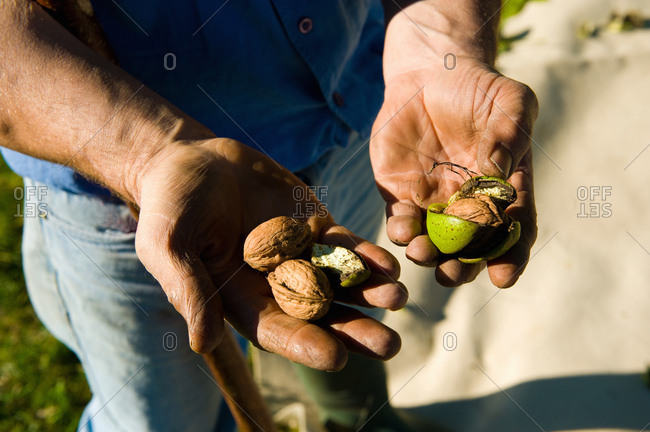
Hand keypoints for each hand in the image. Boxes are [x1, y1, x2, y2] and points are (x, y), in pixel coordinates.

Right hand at [132, 138, 405, 369]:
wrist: (191, 160)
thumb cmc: (170, 206)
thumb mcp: (167, 246)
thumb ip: (187, 289)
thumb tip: (202, 343)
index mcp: (241, 301)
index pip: (277, 331)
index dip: (306, 344)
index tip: (337, 356)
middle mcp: (275, 285)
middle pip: (320, 316)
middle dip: (354, 330)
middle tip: (389, 345)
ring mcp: (299, 254)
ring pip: (340, 282)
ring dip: (370, 294)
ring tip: (398, 299)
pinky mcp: (314, 225)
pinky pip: (345, 244)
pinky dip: (366, 254)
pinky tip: (389, 264)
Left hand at [371, 54, 537, 287]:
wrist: (432, 75)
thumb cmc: (480, 89)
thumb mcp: (511, 103)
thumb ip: (510, 136)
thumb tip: (497, 170)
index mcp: (504, 189)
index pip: (513, 230)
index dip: (511, 256)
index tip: (504, 275)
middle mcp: (470, 204)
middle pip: (470, 247)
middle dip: (462, 267)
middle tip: (452, 275)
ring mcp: (435, 201)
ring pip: (432, 241)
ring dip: (427, 254)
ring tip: (423, 255)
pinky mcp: (401, 193)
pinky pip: (401, 220)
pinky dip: (401, 230)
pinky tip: (402, 231)